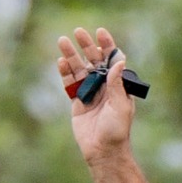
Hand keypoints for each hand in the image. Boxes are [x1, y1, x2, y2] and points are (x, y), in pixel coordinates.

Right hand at [57, 25, 134, 163]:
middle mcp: (103, 85)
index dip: (107, 45)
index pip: (112, 59)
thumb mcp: (120, 105)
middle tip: (78, 31)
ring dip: (71, 55)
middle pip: (93, 60)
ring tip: (62, 41)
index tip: (100, 33)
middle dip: (86, 45)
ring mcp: (90, 92)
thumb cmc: (117, 130)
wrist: (103, 151)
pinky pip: (70, 83)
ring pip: (79, 69)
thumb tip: (119, 60)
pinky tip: (61, 61)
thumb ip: (117, 83)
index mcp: (117, 84)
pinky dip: (65, 72)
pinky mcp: (77, 101)